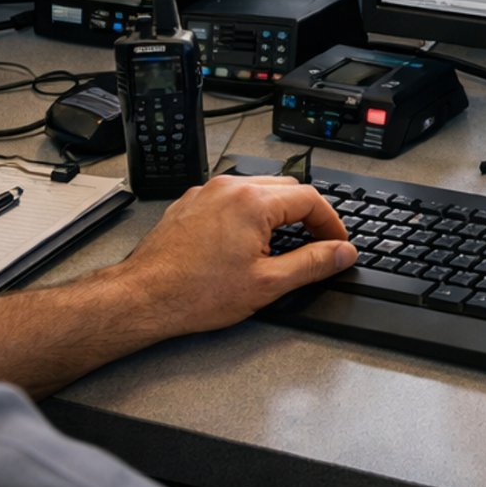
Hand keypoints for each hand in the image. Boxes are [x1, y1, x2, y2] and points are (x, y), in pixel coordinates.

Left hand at [110, 175, 354, 335]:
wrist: (143, 298)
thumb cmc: (194, 293)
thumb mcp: (267, 284)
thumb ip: (313, 264)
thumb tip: (342, 253)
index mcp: (253, 201)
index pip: (311, 199)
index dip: (331, 223)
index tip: (337, 244)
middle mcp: (230, 187)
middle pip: (286, 189)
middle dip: (306, 215)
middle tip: (315, 244)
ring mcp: (206, 192)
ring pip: (258, 190)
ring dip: (277, 212)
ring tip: (281, 246)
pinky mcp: (190, 203)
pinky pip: (230, 198)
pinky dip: (248, 214)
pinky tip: (245, 242)